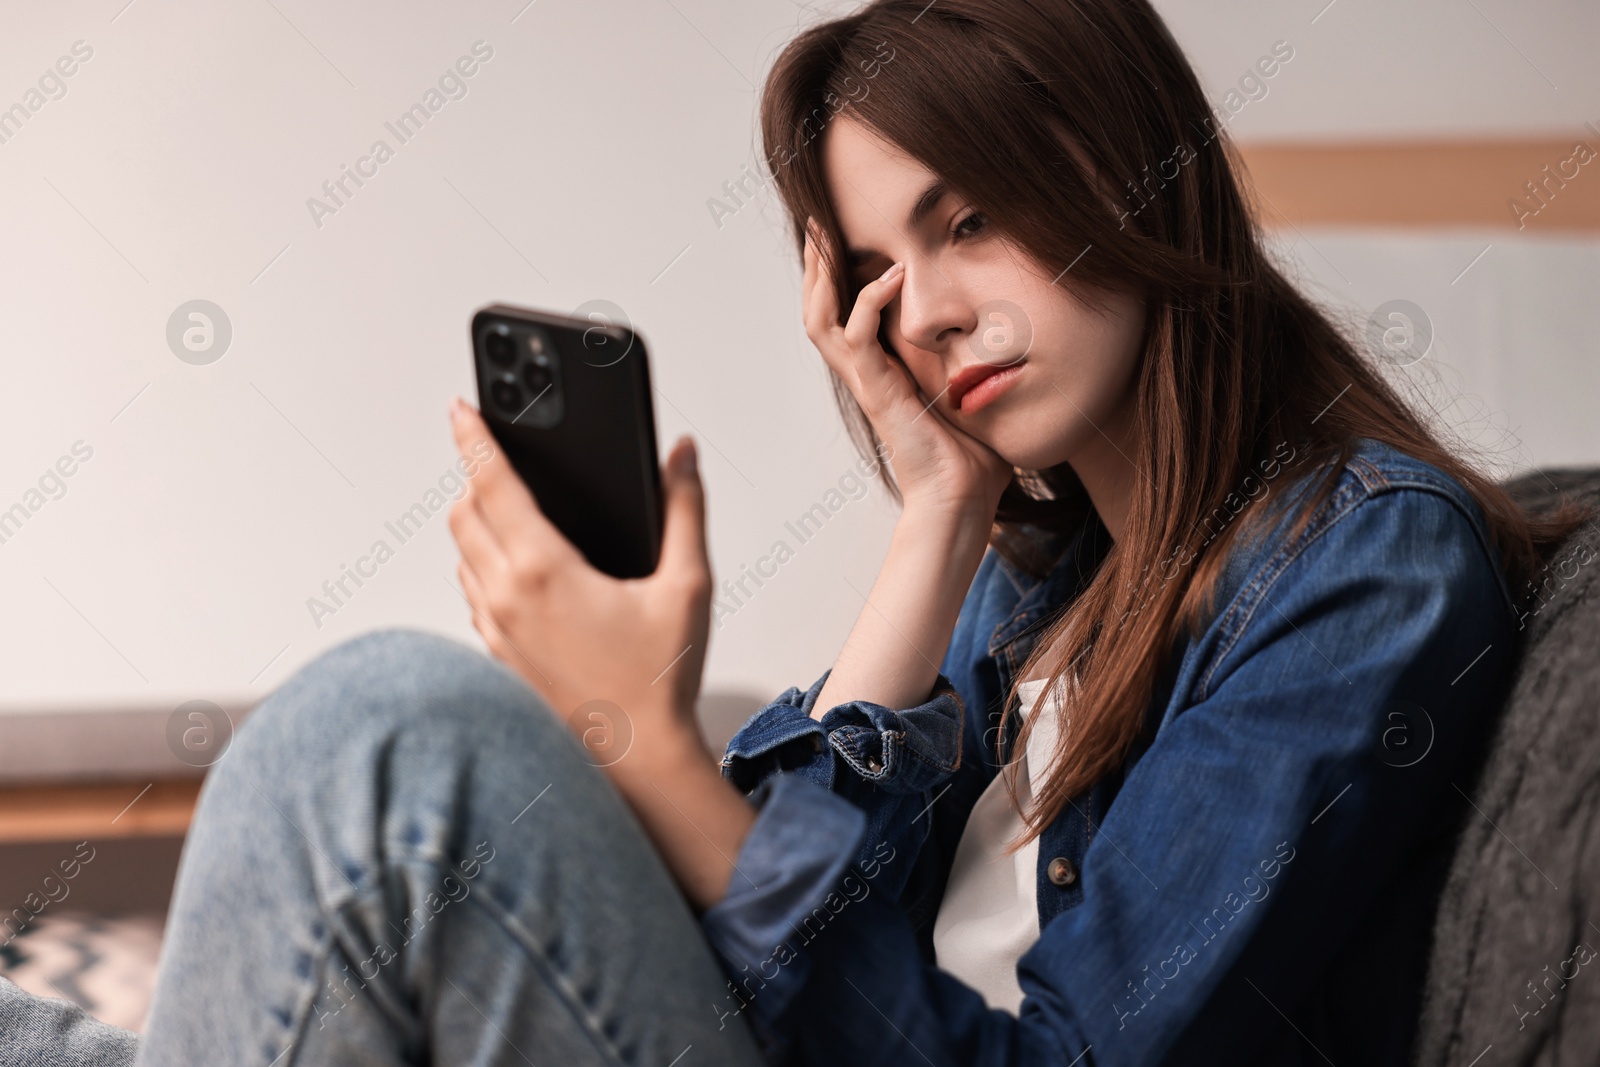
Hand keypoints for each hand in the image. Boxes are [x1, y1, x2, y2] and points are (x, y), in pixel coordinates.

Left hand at [446, 398, 713, 768]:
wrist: (634, 759)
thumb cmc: (658, 681)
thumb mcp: (686, 585)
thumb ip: (684, 510)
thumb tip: (681, 457)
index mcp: (545, 569)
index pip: (493, 483)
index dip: (474, 437)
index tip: (461, 409)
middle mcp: (506, 597)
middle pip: (463, 513)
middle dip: (476, 477)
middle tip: (498, 459)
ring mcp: (494, 630)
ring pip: (462, 554)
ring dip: (477, 523)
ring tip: (512, 511)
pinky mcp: (496, 656)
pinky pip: (473, 593)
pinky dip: (484, 567)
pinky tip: (522, 572)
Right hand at [803, 217, 1011, 520]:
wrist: (963, 499)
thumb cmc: (974, 457)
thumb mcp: (973, 392)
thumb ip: (976, 362)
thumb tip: (1008, 334)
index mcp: (881, 372)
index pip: (844, 312)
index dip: (837, 275)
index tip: (844, 234)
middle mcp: (865, 374)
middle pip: (817, 309)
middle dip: (815, 264)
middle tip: (820, 221)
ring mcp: (866, 382)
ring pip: (819, 319)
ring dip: (822, 275)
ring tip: (829, 234)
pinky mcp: (876, 391)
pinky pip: (856, 336)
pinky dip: (870, 301)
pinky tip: (893, 276)